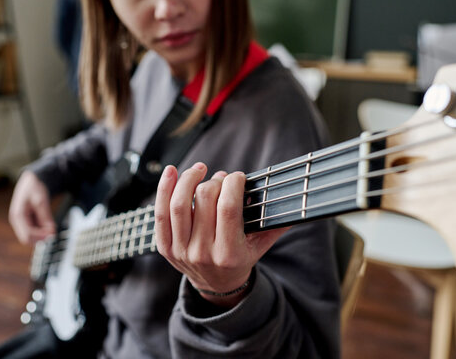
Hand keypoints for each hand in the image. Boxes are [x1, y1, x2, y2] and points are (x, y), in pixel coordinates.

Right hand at [8, 171, 55, 244]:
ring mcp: (20, 222)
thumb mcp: (42, 201)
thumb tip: (51, 231)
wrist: (31, 181)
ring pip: (31, 236)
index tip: (51, 233)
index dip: (40, 237)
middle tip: (53, 230)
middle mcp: (17, 221)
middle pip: (27, 239)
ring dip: (41, 234)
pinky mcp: (25, 221)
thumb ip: (45, 217)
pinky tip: (47, 224)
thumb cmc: (34, 188)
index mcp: (17, 215)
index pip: (26, 236)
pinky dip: (41, 230)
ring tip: (51, 225)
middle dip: (41, 237)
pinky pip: (33, 231)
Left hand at [155, 163, 288, 306]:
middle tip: (222, 178)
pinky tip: (171, 171)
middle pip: (204, 201)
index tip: (238, 176)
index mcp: (229, 254)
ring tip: (200, 169)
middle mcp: (202, 253)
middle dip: (215, 181)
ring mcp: (181, 251)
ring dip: (189, 179)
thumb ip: (275, 225)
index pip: (228, 208)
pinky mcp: (165, 247)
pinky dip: (163, 189)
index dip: (233, 184)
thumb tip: (295, 203)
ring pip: (179, 204)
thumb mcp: (260, 246)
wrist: (215, 285)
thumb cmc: (239, 259)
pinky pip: (160, 214)